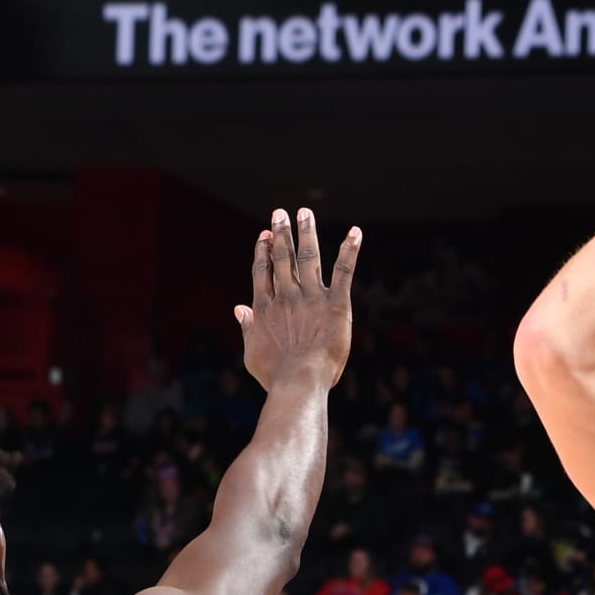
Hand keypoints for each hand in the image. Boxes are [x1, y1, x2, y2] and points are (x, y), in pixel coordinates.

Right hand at [236, 206, 360, 393]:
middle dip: (281, 233)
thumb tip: (238, 308)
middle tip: (280, 213)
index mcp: (266, 307)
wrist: (299, 381)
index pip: (262, 271)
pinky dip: (350, 250)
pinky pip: (343, 271)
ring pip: (307, 256)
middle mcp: (286, 295)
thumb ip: (247, 328)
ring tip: (305, 213)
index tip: (264, 236)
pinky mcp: (336, 303)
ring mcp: (311, 297)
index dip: (262, 251)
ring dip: (306, 232)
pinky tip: (355, 233)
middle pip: (281, 257)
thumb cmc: (275, 375)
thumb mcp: (252, 353)